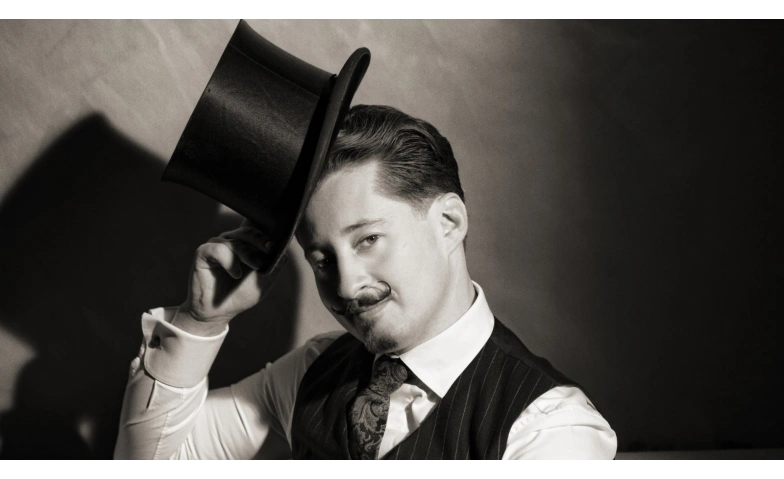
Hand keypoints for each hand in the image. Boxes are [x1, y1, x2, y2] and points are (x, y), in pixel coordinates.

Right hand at [172, 220, 286, 335]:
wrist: (217, 312)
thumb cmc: (239, 294)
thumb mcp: (263, 281)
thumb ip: (274, 264)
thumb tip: (284, 249)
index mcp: (246, 244)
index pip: (258, 229)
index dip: (268, 233)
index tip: (275, 245)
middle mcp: (231, 241)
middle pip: (249, 231)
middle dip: (261, 241)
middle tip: (268, 251)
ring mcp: (217, 245)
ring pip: (235, 241)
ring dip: (247, 254)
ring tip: (254, 268)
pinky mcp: (203, 252)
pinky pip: (219, 249)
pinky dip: (230, 262)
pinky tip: (235, 274)